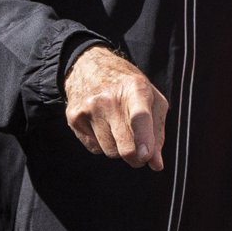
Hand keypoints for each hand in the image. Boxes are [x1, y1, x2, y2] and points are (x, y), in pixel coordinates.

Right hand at [64, 45, 166, 170]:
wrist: (89, 66)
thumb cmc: (129, 86)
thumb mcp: (152, 100)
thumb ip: (157, 133)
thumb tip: (156, 165)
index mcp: (135, 89)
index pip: (139, 117)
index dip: (144, 139)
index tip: (145, 156)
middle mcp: (109, 99)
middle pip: (124, 146)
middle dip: (136, 158)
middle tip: (140, 156)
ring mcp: (89, 108)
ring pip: (110, 152)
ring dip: (118, 149)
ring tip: (118, 129)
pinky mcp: (74, 117)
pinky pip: (95, 148)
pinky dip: (102, 144)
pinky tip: (103, 126)